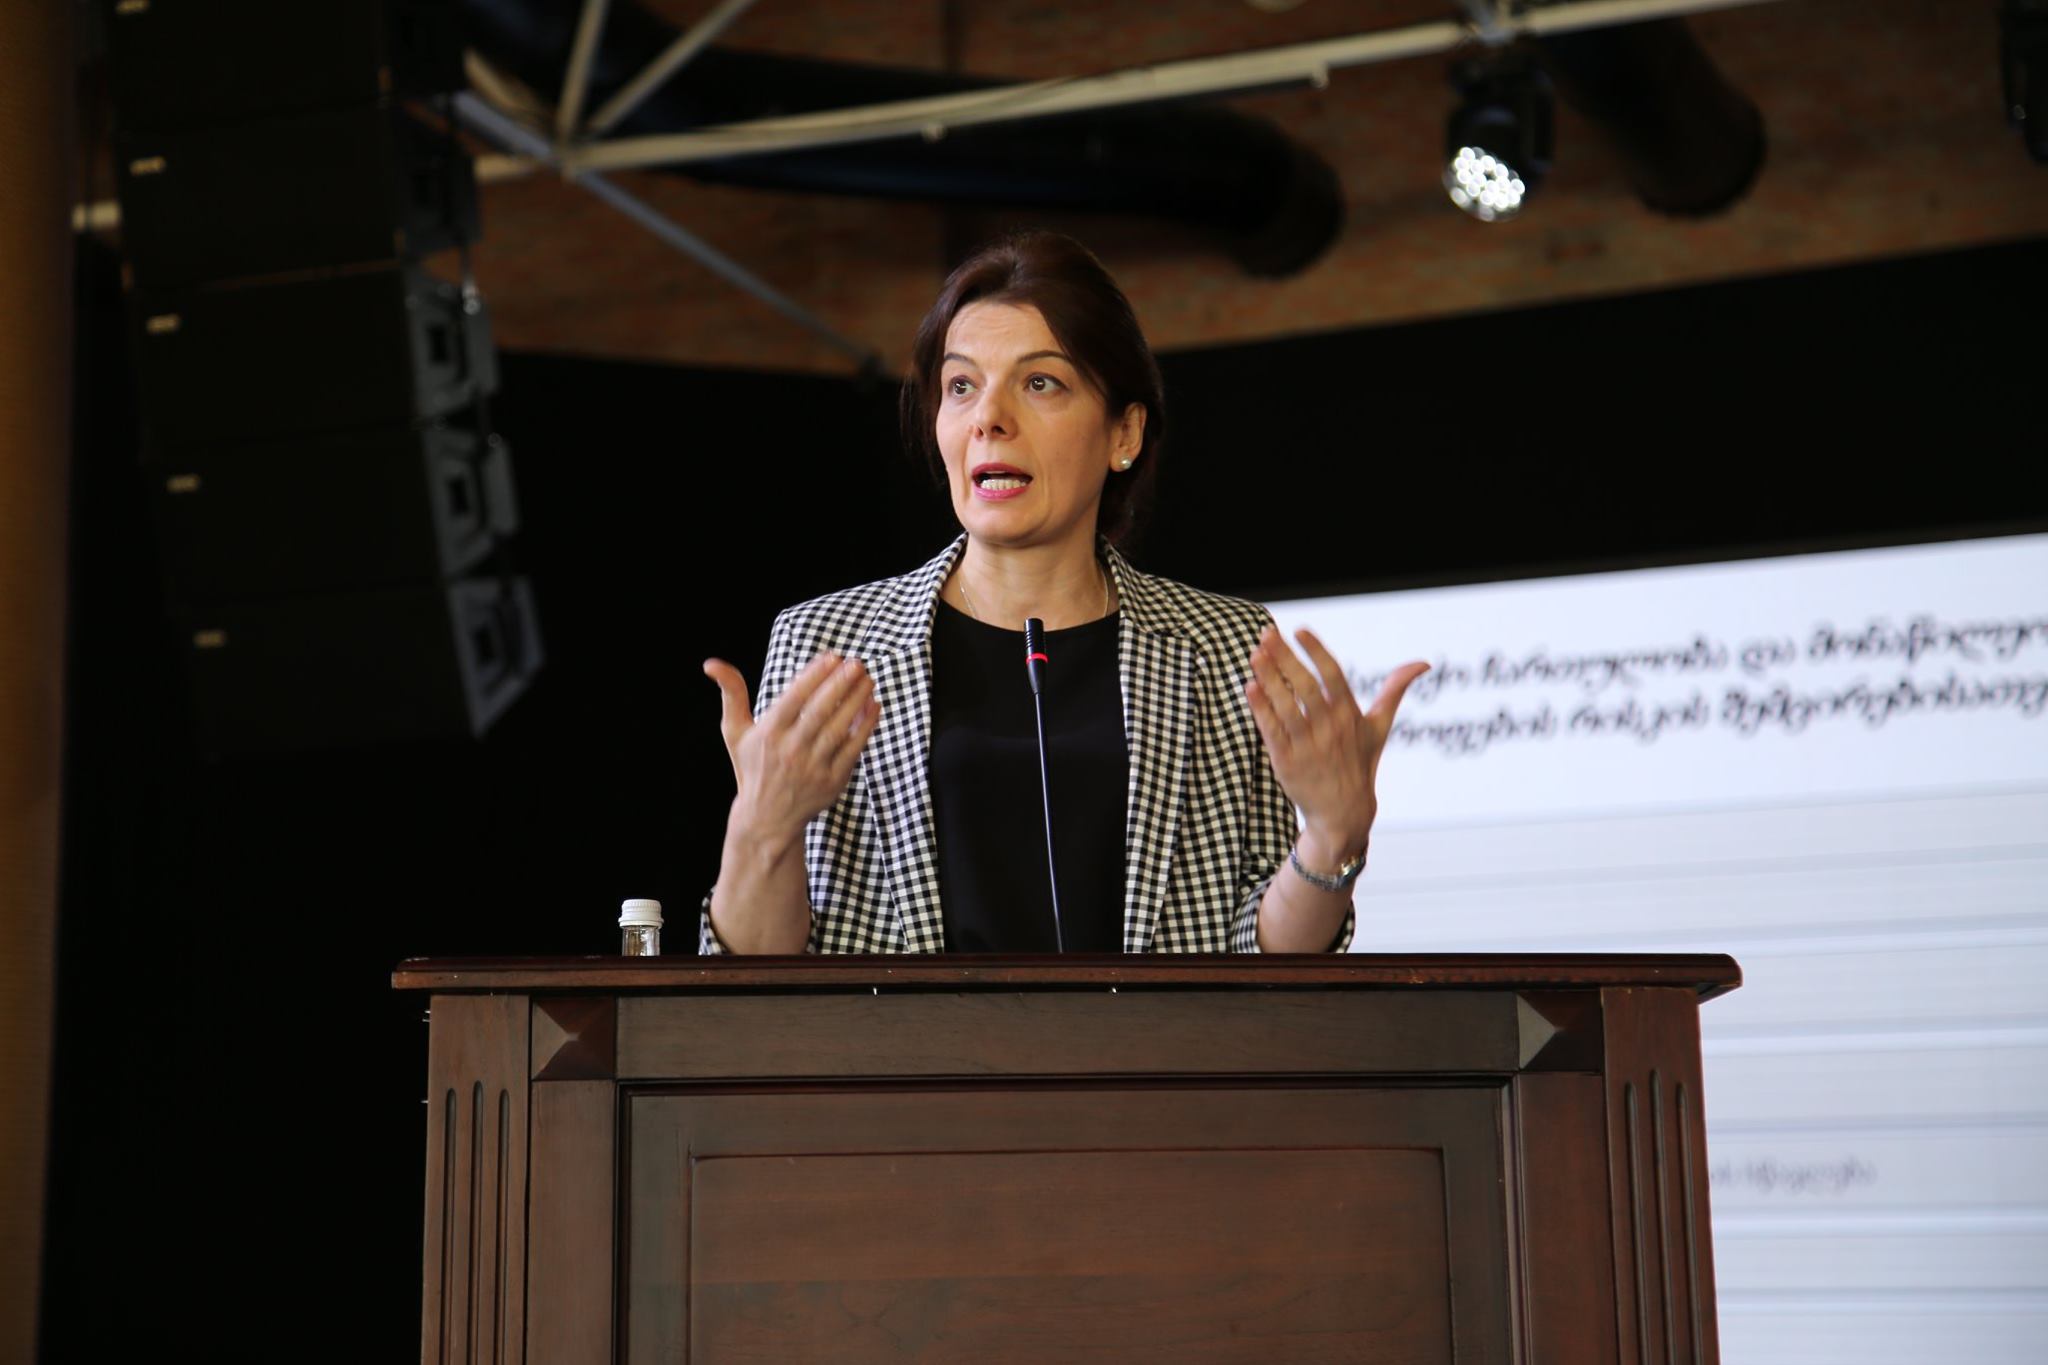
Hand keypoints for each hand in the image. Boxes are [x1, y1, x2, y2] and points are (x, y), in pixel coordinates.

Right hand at [703, 651, 880, 844]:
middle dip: (840, 685)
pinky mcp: (832, 782)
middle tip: (856, 663)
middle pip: (819, 712)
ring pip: (839, 729)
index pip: (793, 700)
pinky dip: (865, 727)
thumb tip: (711, 663)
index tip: (832, 656)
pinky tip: (873, 705)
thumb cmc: (752, 767)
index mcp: (767, 735)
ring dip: (856, 702)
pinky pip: (852, 750)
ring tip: (867, 679)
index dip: (814, 676)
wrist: (766, 819)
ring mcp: (812, 768)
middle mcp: (789, 751)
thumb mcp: (735, 732)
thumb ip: (731, 695)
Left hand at [1244, 626, 1428, 866]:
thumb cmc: (1360, 763)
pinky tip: (1249, 687)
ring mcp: (1308, 746)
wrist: (1344, 813)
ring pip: (1286, 707)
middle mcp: (1331, 729)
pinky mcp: (1287, 763)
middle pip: (1306, 687)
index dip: (1316, 651)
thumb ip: (1395, 690)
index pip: (1333, 675)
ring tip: (1255, 655)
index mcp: (1350, 715)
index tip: (1299, 629)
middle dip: (1286, 659)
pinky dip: (1261, 709)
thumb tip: (1423, 663)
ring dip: (1269, 679)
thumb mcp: (1379, 727)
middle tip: (1266, 633)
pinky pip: (1272, 732)